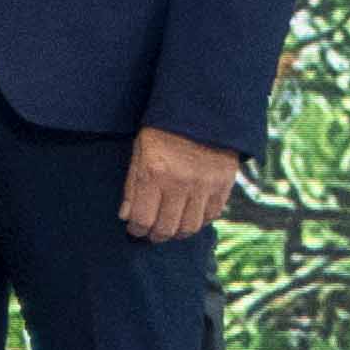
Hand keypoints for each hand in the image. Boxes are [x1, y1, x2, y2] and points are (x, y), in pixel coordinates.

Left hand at [118, 125, 242, 244]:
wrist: (201, 112)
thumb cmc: (162, 132)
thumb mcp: (139, 151)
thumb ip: (132, 185)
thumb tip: (126, 216)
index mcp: (154, 173)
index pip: (142, 218)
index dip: (136, 229)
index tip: (134, 230)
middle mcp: (180, 183)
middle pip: (167, 227)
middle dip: (155, 236)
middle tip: (151, 236)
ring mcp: (204, 186)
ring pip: (190, 227)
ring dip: (177, 234)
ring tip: (170, 231)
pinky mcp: (223, 185)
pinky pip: (211, 215)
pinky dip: (199, 222)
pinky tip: (189, 219)